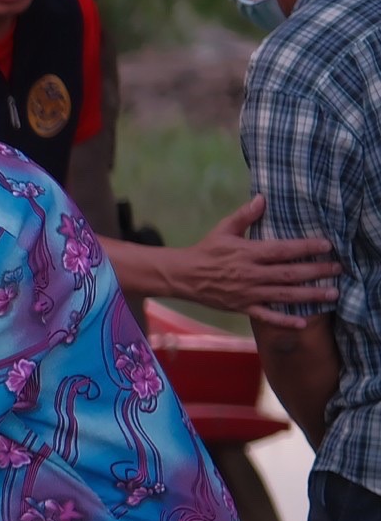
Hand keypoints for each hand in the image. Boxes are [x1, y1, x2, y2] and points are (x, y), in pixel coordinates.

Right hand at [174, 196, 339, 327]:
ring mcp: (247, 293)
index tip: (327, 245)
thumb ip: (245, 215)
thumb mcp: (223, 229)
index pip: (282, 250)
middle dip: (316, 271)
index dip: (306, 247)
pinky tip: (303, 322)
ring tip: (332, 293)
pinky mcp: (242, 307)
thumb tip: (263, 197)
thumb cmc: (206, 250)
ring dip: (310, 295)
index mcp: (247, 253)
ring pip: (284, 295)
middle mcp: (250, 274)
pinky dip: (284, 321)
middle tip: (338, 269)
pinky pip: (266, 316)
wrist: (183, 276)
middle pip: (289, 273)